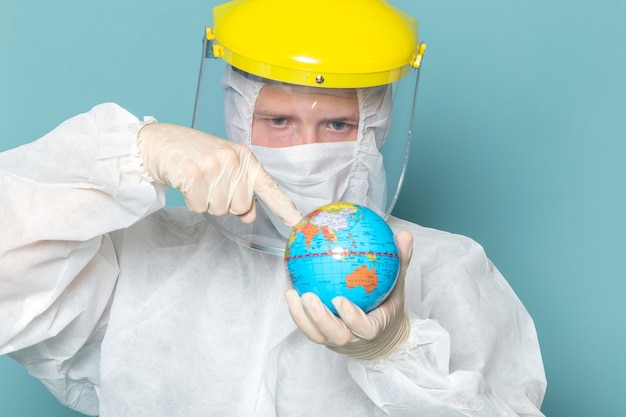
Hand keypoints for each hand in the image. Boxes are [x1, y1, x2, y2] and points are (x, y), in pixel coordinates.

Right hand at [137, 123, 300, 225]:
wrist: (158, 142)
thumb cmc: (194, 155)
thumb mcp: (224, 168)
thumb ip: (241, 189)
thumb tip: (249, 215)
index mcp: (245, 157)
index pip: (268, 186)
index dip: (284, 207)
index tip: (297, 222)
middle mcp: (233, 160)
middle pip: (241, 207)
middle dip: (225, 202)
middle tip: (209, 182)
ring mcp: (214, 166)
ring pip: (221, 209)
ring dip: (207, 201)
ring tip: (197, 180)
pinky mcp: (193, 175)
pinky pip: (201, 208)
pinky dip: (192, 202)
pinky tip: (186, 183)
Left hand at [285, 230, 412, 359]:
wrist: (379, 337)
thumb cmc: (387, 307)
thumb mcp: (397, 285)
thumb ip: (400, 262)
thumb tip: (403, 235)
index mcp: (373, 328)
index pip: (363, 328)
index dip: (351, 317)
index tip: (340, 300)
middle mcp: (352, 338)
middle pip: (334, 335)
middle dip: (319, 318)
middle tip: (308, 295)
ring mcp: (334, 340)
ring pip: (315, 334)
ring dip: (301, 316)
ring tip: (291, 293)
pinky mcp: (321, 336)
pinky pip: (306, 326)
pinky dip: (296, 310)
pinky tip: (288, 288)